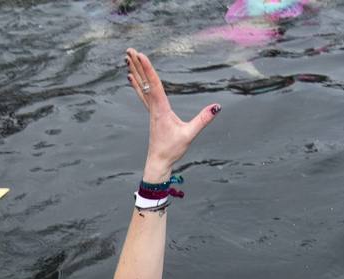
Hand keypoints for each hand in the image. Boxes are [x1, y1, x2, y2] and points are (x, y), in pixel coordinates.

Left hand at [124, 48, 219, 181]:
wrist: (158, 163)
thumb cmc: (172, 150)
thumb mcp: (189, 135)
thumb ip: (203, 120)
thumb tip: (216, 107)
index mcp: (161, 110)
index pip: (154, 85)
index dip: (148, 69)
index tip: (141, 55)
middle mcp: (153, 108)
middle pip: (144, 82)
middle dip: (136, 65)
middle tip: (129, 50)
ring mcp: (151, 111)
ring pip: (141, 87)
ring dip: (135, 71)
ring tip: (127, 58)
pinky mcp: (152, 114)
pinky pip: (142, 94)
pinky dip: (137, 83)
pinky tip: (131, 77)